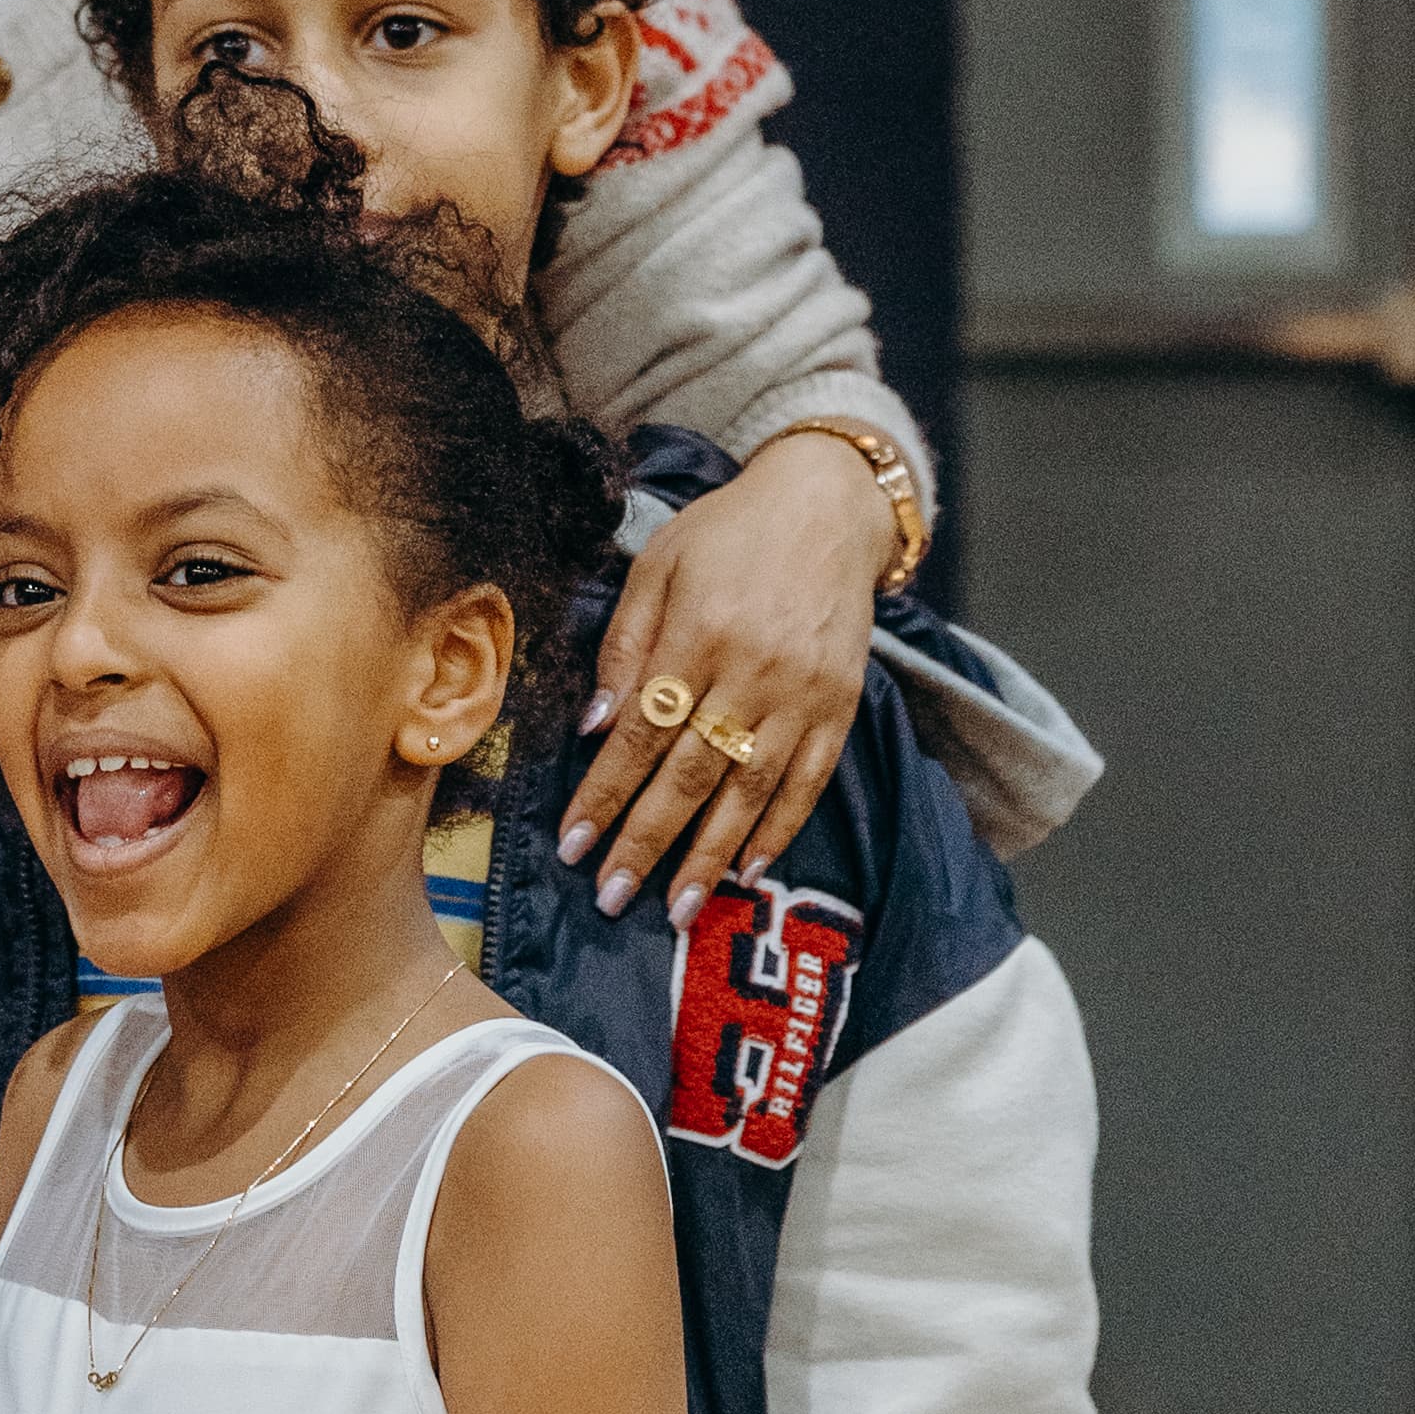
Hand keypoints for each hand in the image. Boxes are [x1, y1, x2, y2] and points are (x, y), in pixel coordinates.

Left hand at [555, 430, 906, 922]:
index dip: (606, 793)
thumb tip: (596, 727)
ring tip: (676, 907)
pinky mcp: (841, 705)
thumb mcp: (658, 565)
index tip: (573, 844)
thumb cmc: (727, 532)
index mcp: (699, 634)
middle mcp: (754, 672)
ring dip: (711, 855)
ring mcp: (804, 694)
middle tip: (613, 898)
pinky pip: (810, 781)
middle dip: (649, 841)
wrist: (827, 506)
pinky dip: (780, 828)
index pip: (642, 733)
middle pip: (692, 774)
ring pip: (751, 791)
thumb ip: (624, 646)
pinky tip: (748, 867)